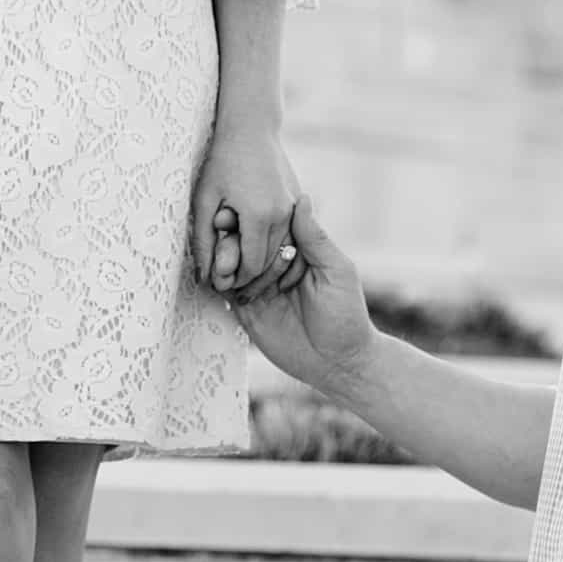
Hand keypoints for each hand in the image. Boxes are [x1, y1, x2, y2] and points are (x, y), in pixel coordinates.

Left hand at [192, 114, 298, 299]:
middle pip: (271, 265)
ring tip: (245, 277)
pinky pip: (293, 239)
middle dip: (252, 281)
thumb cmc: (222, 162)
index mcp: (260, 215)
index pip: (252, 266)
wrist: (251, 129)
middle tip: (233, 289)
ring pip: (285, 255)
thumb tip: (203, 279)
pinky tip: (262, 258)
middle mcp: (283, 214)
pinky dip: (280, 253)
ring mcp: (295, 208)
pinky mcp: (298, 203)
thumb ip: (203, 241)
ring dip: (267, 270)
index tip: (222, 286)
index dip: (237, 281)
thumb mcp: (204, 200)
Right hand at [229, 183, 383, 408]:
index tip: (236, 207)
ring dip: (223, 259)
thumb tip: (300, 197)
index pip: (270, 225)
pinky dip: (219, 283)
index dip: (252, 216)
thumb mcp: (336, 271)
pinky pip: (228, 291)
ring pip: (233, 265)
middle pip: (246, 242)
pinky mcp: (247, 309)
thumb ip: (315, 237)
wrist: (338, 364)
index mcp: (299, 249)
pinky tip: (215, 279)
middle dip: (232, 238)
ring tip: (220, 260)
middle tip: (221, 231)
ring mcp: (260, 286)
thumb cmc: (347, 315)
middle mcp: (277, 264)